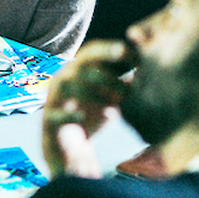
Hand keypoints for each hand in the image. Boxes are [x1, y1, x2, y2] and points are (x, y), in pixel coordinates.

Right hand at [41, 40, 131, 177]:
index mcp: (78, 70)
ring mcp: (54, 99)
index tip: (134, 54)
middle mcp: (63, 80)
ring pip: (69, 85)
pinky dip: (69, 114)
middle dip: (103, 60)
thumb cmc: (92, 115)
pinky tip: (82, 116)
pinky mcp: (48, 121)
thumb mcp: (112, 97)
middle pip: (81, 62)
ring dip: (94, 91)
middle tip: (126, 65)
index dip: (111, 49)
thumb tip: (149, 66)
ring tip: (116, 102)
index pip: (93, 51)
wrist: (71, 148)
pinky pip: (56, 115)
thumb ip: (125, 82)